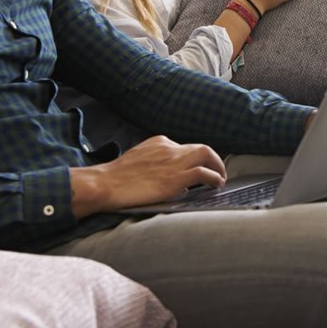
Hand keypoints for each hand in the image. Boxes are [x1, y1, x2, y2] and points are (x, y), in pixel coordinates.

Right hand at [70, 136, 225, 216]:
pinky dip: (215, 177)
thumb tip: (168, 176)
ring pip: (207, 154)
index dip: (195, 159)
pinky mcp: (175, 178)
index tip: (200, 168)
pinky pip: (204, 173)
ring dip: (218, 167)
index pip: (185, 147)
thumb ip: (154, 162)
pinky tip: (217, 185)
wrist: (105, 183)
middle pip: (200, 148)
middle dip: (213, 159)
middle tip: (218, 171)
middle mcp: (169, 147)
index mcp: (159, 142)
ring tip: (221, 179)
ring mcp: (173, 162)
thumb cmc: (115, 178)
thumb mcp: (138, 160)